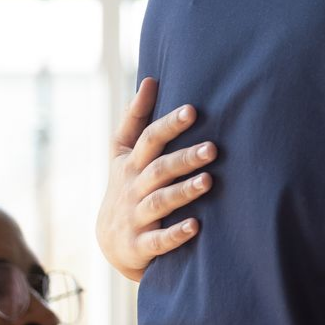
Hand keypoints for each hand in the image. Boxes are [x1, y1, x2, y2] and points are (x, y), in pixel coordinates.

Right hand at [96, 77, 215, 283]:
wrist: (111, 243)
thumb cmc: (127, 186)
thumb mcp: (123, 153)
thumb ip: (136, 118)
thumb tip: (150, 79)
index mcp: (131, 164)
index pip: (148, 139)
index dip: (168, 124)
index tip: (192, 110)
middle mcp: (132, 188)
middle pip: (159, 169)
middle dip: (185, 158)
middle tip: (213, 148)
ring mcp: (136, 217)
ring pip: (160, 202)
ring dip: (184, 192)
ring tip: (209, 181)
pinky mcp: (140, 245)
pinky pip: (158, 240)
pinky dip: (175, 234)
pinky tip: (196, 226)